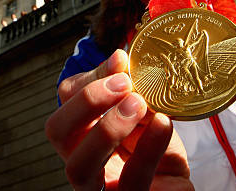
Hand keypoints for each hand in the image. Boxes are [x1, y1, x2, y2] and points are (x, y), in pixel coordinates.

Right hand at [45, 49, 192, 190]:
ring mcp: (100, 188)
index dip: (88, 82)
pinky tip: (164, 124)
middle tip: (125, 85)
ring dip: (107, 129)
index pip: (65, 102)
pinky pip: (132, 181)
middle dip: (87, 102)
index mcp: (81, 136)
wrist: (179, 184)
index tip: (121, 64)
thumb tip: (119, 57)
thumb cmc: (155, 147)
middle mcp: (82, 161)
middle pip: (57, 132)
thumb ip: (129, 91)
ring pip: (78, 167)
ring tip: (140, 104)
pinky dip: (149, 148)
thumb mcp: (143, 115)